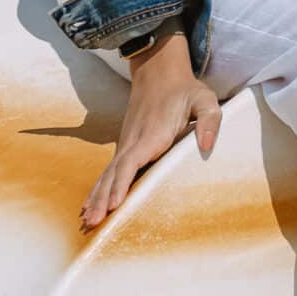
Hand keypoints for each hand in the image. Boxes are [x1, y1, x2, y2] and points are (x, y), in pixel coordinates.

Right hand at [81, 25, 220, 230]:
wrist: (159, 72)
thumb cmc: (185, 89)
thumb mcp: (204, 99)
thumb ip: (209, 119)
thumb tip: (208, 145)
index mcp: (152, 134)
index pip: (132, 162)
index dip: (122, 183)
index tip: (113, 203)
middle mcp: (134, 141)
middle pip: (114, 173)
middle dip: (102, 198)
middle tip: (93, 222)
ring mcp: (126, 144)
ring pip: (108, 174)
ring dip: (96, 197)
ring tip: (87, 220)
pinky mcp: (126, 146)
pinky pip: (111, 170)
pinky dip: (98, 187)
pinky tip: (90, 204)